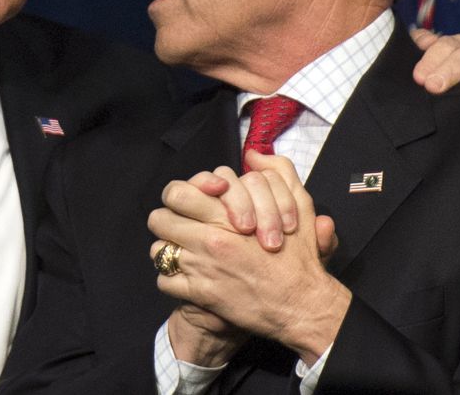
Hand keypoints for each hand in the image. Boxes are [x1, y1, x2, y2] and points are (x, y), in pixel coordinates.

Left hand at [150, 152, 350, 364]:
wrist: (301, 304)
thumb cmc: (299, 256)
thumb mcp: (298, 204)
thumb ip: (278, 172)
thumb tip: (254, 155)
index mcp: (226, 215)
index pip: (177, 193)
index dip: (181, 194)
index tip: (195, 201)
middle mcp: (208, 239)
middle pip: (159, 219)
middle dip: (166, 219)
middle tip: (178, 224)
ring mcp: (201, 268)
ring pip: (158, 250)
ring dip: (168, 249)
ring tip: (182, 251)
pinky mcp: (199, 294)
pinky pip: (165, 281)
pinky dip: (172, 280)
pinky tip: (187, 278)